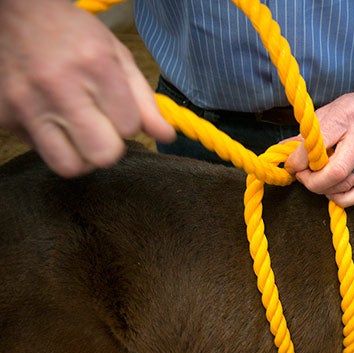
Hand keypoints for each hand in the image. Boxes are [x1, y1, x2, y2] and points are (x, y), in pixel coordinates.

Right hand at [0, 0, 174, 176]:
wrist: (16, 13)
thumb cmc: (74, 35)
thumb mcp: (117, 57)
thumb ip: (144, 100)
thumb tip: (166, 136)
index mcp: (95, 66)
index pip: (128, 127)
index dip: (128, 124)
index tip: (118, 111)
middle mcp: (59, 87)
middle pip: (102, 155)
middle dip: (109, 148)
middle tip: (102, 131)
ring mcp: (27, 104)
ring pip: (69, 166)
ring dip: (81, 157)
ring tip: (80, 135)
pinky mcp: (4, 116)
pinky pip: (40, 152)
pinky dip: (52, 143)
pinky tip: (53, 121)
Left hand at [284, 92, 353, 207]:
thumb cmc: (351, 110)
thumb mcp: (326, 112)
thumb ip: (306, 133)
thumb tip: (283, 151)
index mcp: (344, 119)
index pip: (318, 146)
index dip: (299, 161)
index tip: (291, 165)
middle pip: (335, 172)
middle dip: (312, 181)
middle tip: (302, 176)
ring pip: (345, 185)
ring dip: (324, 189)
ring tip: (315, 180)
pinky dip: (343, 199)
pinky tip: (332, 191)